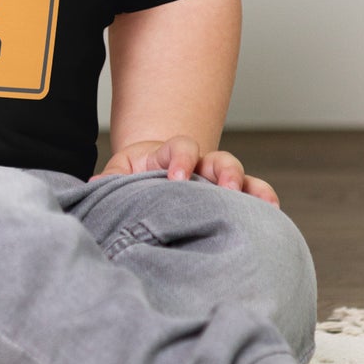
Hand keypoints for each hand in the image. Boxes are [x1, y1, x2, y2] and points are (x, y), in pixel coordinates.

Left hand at [94, 136, 279, 205]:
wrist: (151, 176)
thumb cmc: (134, 177)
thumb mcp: (119, 175)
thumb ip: (110, 179)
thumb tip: (91, 188)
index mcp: (170, 154)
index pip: (180, 147)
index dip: (181, 159)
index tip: (176, 179)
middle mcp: (200, 163)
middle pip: (218, 158)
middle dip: (223, 171)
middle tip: (223, 188)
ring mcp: (217, 179)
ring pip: (240, 175)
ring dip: (249, 187)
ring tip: (260, 204)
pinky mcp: (231, 195)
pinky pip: (253, 193)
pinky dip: (264, 200)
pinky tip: (272, 215)